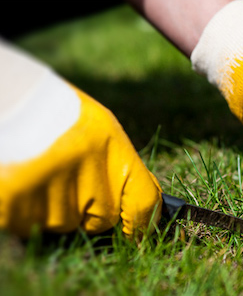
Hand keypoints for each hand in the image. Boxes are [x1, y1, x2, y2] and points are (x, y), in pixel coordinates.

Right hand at [0, 46, 161, 237]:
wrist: (9, 96)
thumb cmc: (56, 112)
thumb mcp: (100, 129)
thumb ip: (119, 168)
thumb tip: (140, 209)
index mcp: (113, 150)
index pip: (143, 201)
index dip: (144, 223)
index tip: (137, 233)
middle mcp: (88, 173)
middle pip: (100, 220)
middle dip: (86, 210)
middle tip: (65, 178)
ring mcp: (52, 188)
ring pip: (61, 223)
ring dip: (51, 207)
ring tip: (39, 171)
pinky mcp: (16, 198)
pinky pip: (27, 222)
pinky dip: (22, 209)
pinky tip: (21, 180)